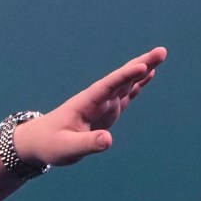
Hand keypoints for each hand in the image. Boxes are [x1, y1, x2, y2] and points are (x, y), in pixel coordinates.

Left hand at [16, 47, 165, 168]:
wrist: (38, 143)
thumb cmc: (49, 145)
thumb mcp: (66, 149)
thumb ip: (87, 144)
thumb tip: (109, 140)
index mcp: (86, 103)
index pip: (108, 86)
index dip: (125, 76)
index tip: (141, 67)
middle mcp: (96, 100)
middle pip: (121, 79)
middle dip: (140, 65)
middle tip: (161, 51)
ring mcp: (102, 105)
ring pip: (125, 84)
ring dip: (142, 71)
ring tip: (160, 57)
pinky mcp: (106, 112)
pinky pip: (125, 95)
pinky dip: (137, 85)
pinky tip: (149, 75)